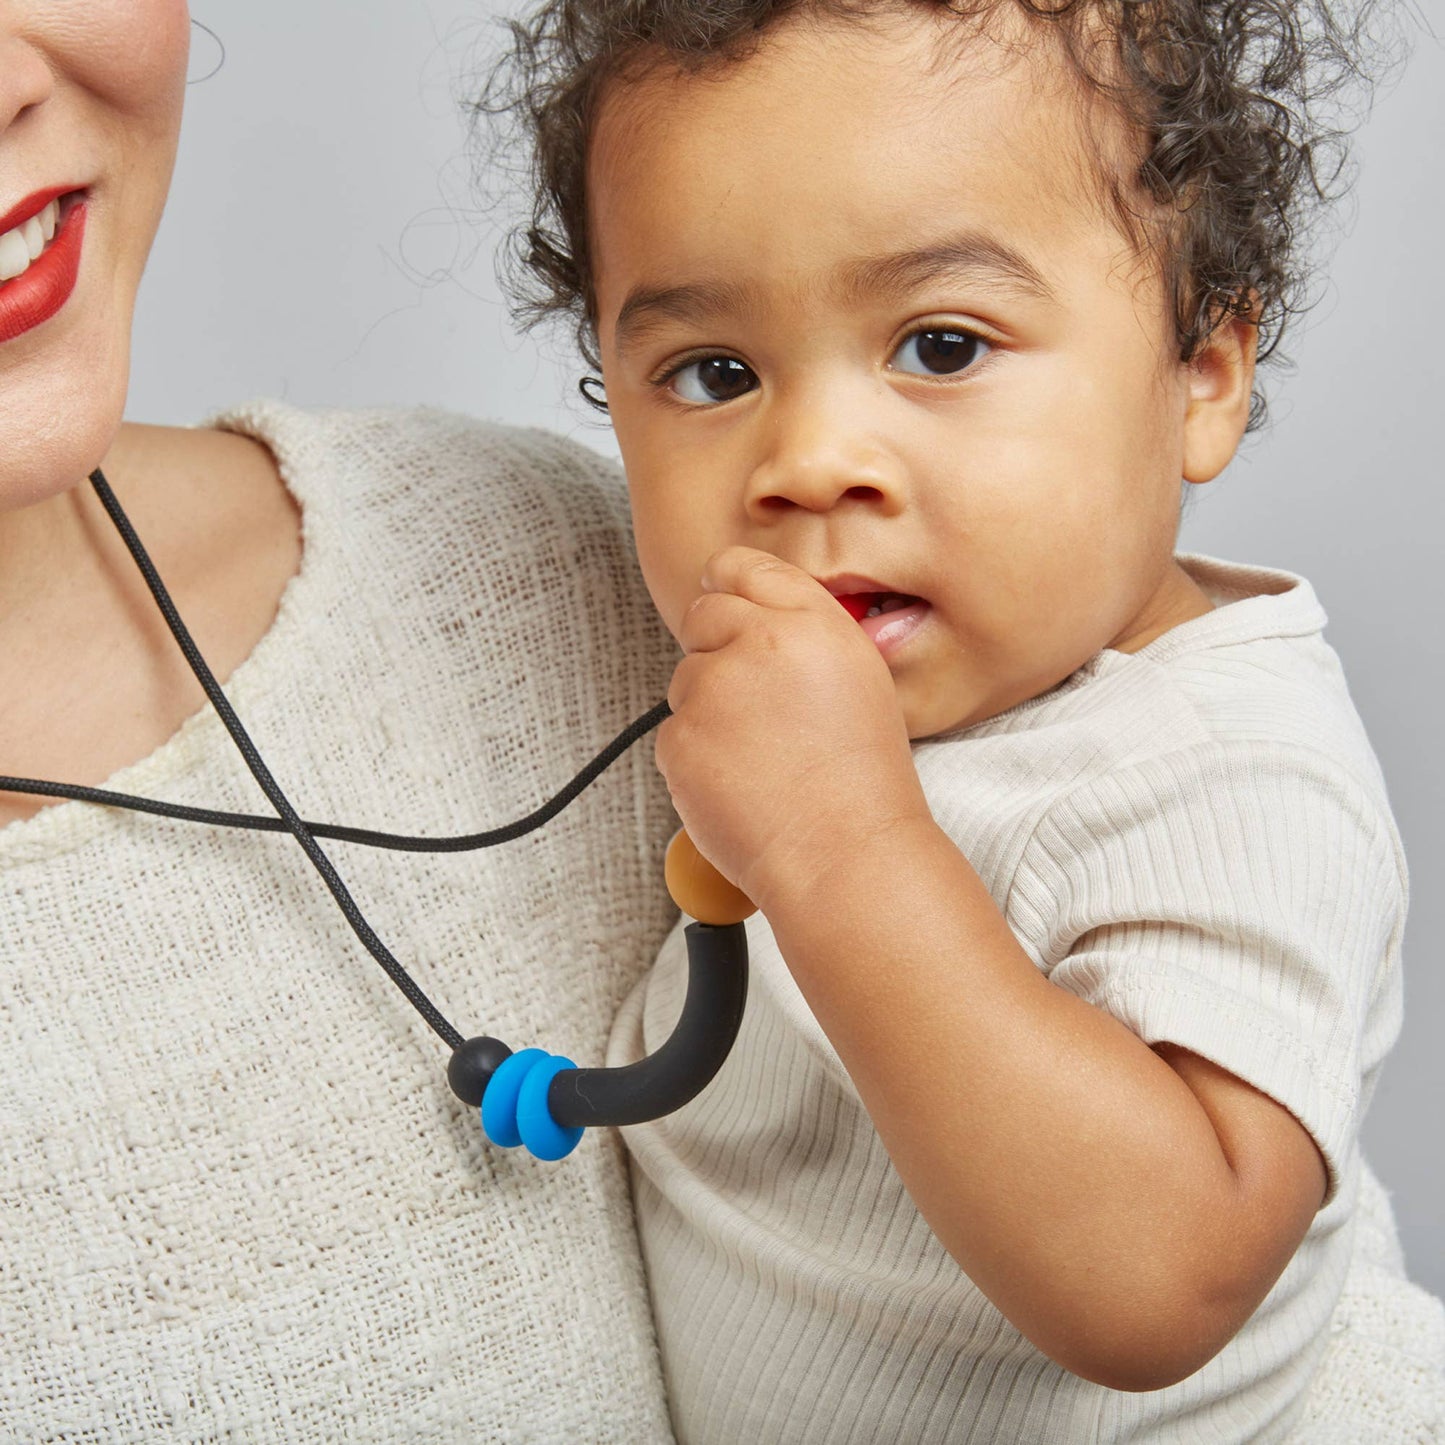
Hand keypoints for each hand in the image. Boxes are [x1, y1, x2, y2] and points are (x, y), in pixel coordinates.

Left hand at [656, 546, 927, 912]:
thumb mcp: (858, 680)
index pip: (744, 566)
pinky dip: (697, 757)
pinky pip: (674, 732)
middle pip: (704, 614)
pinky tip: (741, 783)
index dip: (728, 584)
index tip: (724, 600)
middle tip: (753, 705)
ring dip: (709, 709)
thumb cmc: (861, 781)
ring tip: (762, 757)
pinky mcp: (681, 736)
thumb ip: (805, 635)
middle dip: (716, 648)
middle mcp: (762, 642)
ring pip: (686, 678)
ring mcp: (714, 688)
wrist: (844, 854)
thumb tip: (752, 617)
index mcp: (814, 623)